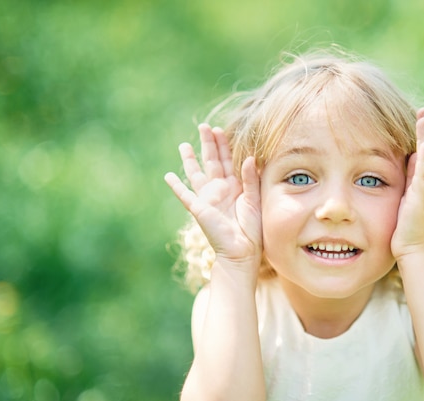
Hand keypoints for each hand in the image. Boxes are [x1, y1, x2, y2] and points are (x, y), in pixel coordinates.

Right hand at [164, 124, 261, 268]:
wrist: (243, 250)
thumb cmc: (252, 228)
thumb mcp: (255, 199)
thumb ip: (251, 178)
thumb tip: (249, 157)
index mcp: (235, 186)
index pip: (228, 160)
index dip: (223, 145)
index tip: (219, 129)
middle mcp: (220, 189)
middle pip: (212, 161)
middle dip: (208, 144)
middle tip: (203, 126)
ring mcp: (208, 198)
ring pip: (196, 174)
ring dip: (190, 160)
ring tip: (183, 145)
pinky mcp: (199, 209)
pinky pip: (185, 195)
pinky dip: (177, 186)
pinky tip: (168, 176)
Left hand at [391, 108, 423, 257]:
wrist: (412, 250)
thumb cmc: (406, 229)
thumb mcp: (406, 199)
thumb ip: (410, 180)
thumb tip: (409, 159)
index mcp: (422, 184)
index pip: (423, 155)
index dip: (423, 136)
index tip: (422, 118)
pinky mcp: (421, 198)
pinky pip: (423, 176)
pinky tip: (423, 146)